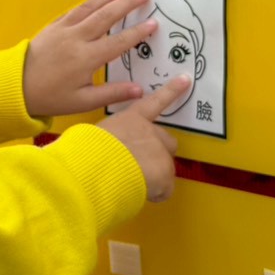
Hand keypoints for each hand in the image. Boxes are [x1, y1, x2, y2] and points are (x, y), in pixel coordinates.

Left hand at [23, 0, 159, 117]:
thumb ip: (112, 94)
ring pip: (90, 8)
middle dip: (127, 4)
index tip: (153, 23)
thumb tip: (139, 91)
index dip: (137, 32)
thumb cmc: (49, 96)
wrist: (14, 86)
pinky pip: (75, 10)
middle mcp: (76, 39)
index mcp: (86, 58)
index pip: (118, 42)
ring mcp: (63, 29)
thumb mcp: (82, 101)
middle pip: (106, 16)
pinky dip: (89, 2)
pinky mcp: (53, 26)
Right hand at [96, 80, 184, 202]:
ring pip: (165, 169)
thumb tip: (112, 149)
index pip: (155, 101)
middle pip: (167, 142)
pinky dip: (155, 194)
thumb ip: (112, 138)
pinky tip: (139, 193)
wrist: (98, 167)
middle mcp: (151, 132)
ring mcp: (161, 152)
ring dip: (154, 177)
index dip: (171, 90)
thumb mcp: (97, 135)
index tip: (186, 79)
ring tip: (131, 182)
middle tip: (140, 166)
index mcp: (132, 119)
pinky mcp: (165, 174)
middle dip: (159, 153)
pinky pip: (164, 190)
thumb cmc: (89, 151)